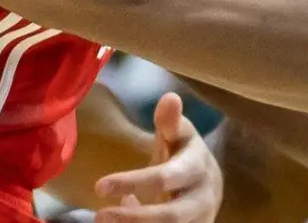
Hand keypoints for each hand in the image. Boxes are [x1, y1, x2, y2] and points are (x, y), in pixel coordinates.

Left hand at [94, 94, 222, 222]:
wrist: (209, 186)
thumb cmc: (185, 156)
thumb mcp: (179, 136)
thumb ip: (171, 122)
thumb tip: (170, 96)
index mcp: (198, 168)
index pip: (165, 178)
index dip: (133, 183)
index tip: (98, 187)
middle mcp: (203, 198)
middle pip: (169, 216)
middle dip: (132, 218)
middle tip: (98, 215)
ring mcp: (201, 219)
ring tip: (102, 220)